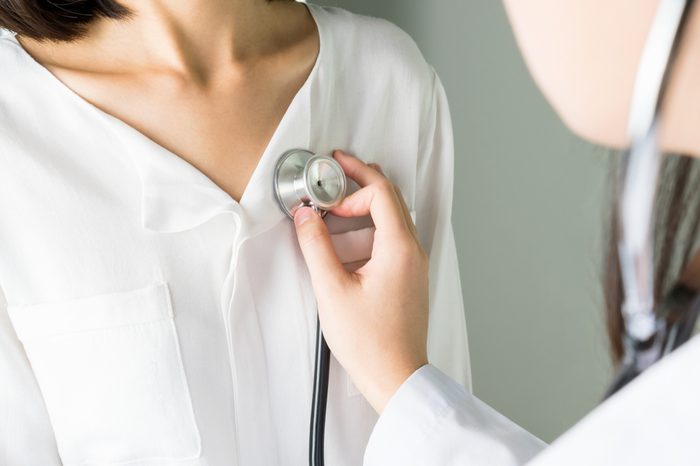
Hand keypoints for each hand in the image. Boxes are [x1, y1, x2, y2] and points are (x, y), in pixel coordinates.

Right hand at [293, 150, 429, 412]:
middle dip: (361, 181)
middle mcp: (413, 252)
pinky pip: (392, 239)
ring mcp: (413, 265)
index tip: (330, 180)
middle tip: (335, 172)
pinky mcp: (407, 278)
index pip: (380, 193)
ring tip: (337, 205)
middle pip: (391, 199)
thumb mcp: (332, 290)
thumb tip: (305, 215)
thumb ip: (316, 246)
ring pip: (392, 218)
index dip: (353, 180)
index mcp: (399, 248)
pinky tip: (347, 242)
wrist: (396, 376)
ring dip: (365, 206)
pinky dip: (369, 229)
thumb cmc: (371, 342)